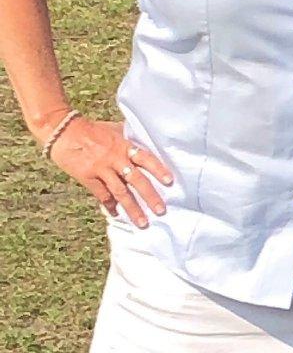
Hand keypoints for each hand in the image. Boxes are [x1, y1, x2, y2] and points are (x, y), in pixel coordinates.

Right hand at [47, 116, 173, 226]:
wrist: (62, 130)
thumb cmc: (91, 129)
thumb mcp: (113, 129)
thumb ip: (129, 137)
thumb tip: (146, 139)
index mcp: (124, 145)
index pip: (145, 158)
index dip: (158, 169)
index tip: (169, 182)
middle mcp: (115, 158)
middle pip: (136, 179)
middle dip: (150, 196)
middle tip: (161, 210)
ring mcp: (101, 168)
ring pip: (120, 191)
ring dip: (132, 208)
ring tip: (142, 222)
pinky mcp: (87, 176)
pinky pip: (101, 194)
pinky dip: (109, 205)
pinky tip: (116, 214)